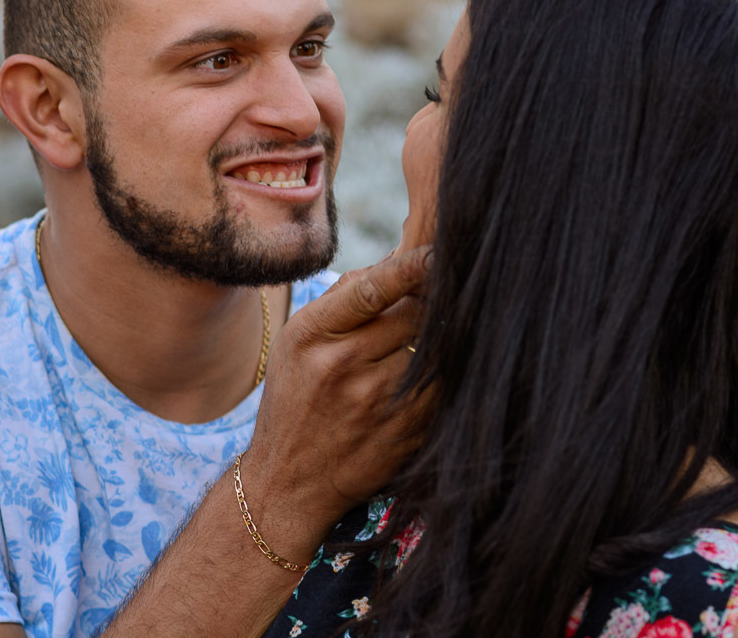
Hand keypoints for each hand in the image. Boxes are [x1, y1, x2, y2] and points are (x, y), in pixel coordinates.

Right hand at [239, 246, 434, 560]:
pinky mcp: (405, 431)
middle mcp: (341, 365)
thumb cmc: (295, 400)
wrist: (289, 482)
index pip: (372, 287)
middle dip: (431, 301)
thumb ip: (343, 301)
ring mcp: (376, 402)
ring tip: (444, 331)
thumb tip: (401, 260)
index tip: (436, 254)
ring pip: (435, 348)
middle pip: (414, 314)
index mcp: (311, 334)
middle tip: (444, 293)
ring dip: (444, 336)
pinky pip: (444, 386)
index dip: (412, 266)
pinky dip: (447, 372)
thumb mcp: (296, 343)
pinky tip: (439, 369)